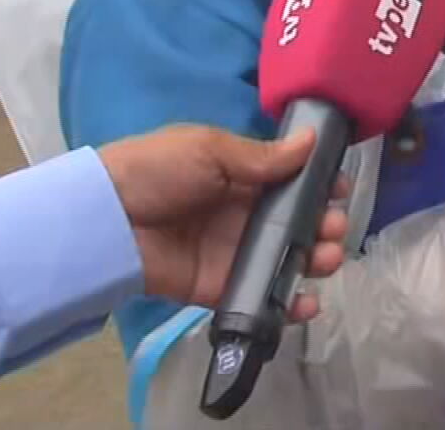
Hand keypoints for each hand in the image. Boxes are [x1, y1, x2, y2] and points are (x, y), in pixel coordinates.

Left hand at [100, 126, 349, 322]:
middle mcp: (243, 214)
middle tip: (333, 228)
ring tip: (326, 259)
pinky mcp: (220, 286)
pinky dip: (289, 302)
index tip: (339, 189)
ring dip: (316, 259)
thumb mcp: (210, 150)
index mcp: (241, 175)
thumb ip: (262, 156)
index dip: (319, 185)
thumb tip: (312, 141)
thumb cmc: (157, 171)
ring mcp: (233, 252)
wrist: (105, 220)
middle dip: (325, 225)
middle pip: (298, 222)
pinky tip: (308, 302)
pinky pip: (260, 295)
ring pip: (287, 258)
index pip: (292, 180)